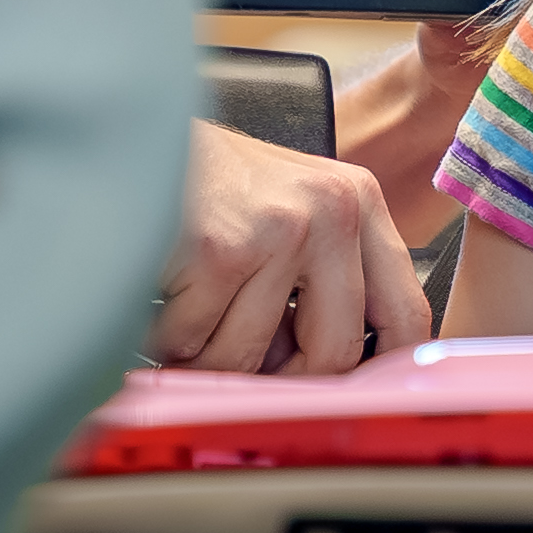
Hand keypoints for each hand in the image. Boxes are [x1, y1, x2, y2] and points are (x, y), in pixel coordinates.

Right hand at [153, 118, 427, 375]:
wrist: (126, 130)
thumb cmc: (204, 181)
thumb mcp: (288, 213)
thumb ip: (321, 284)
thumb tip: (329, 380)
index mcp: (360, 203)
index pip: (406, 315)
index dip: (380, 374)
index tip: (350, 401)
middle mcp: (334, 212)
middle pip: (334, 355)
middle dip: (277, 381)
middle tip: (238, 371)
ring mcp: (281, 229)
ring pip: (251, 357)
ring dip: (203, 356)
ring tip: (186, 312)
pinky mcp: (221, 250)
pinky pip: (194, 342)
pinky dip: (163, 335)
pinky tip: (158, 292)